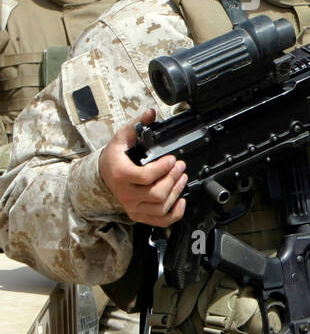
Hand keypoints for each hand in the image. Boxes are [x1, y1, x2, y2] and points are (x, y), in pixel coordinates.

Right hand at [98, 109, 187, 226]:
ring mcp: (133, 206)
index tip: (172, 159)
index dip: (163, 168)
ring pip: (160, 206)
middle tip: (181, 167)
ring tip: (182, 178)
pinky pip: (160, 220)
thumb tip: (150, 113)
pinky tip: (181, 200)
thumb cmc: (115, 157)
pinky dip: (174, 213)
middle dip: (173, 179)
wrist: (104, 175)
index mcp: (121, 175)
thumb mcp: (122, 138)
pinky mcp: (139, 214)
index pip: (145, 176)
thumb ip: (136, 125)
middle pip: (156, 193)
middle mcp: (126, 194)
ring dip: (177, 192)